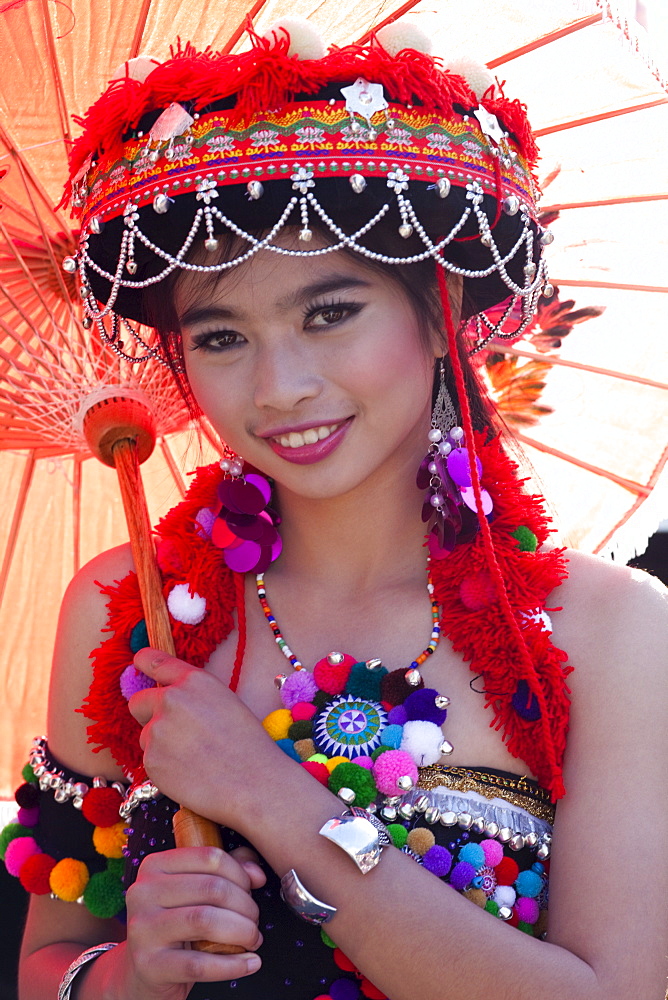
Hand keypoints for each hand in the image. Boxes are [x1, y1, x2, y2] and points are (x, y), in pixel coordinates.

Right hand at [120, 845, 265, 999]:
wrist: (143, 973)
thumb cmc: (178, 925)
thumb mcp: (198, 891)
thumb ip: (229, 871)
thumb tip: (257, 874)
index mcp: (155, 865)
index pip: (210, 857)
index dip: (241, 874)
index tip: (252, 891)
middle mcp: (143, 892)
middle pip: (212, 888)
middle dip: (246, 906)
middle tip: (255, 921)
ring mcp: (143, 929)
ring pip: (206, 921)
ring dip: (242, 932)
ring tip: (253, 940)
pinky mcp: (148, 965)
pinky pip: (199, 964)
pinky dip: (232, 964)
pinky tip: (250, 963)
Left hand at [128, 648, 284, 827]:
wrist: (252, 783)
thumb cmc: (247, 744)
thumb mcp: (225, 701)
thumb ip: (193, 695)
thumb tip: (171, 698)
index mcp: (193, 680)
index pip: (155, 662)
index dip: (144, 662)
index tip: (138, 663)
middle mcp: (171, 699)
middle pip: (138, 701)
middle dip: (148, 713)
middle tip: (171, 731)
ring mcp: (157, 730)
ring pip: (146, 735)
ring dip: (160, 745)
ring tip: (192, 758)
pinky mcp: (151, 760)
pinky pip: (150, 760)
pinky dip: (164, 766)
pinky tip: (189, 773)